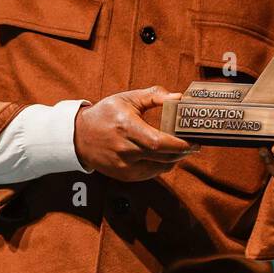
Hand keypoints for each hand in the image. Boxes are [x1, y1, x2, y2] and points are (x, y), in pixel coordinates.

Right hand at [73, 86, 197, 181]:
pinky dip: (161, 166)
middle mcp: (124, 150)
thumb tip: (179, 97)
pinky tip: (165, 156)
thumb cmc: (105, 114)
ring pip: (159, 168)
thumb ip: (154, 96)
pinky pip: (150, 174)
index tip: (194, 141)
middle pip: (162, 157)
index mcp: (126, 128)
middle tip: (194, 145)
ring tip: (181, 149)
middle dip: (182, 152)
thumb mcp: (127, 99)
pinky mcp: (123, 176)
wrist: (79, 136)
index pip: (158, 143)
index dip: (179, 145)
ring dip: (174, 160)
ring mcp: (123, 166)